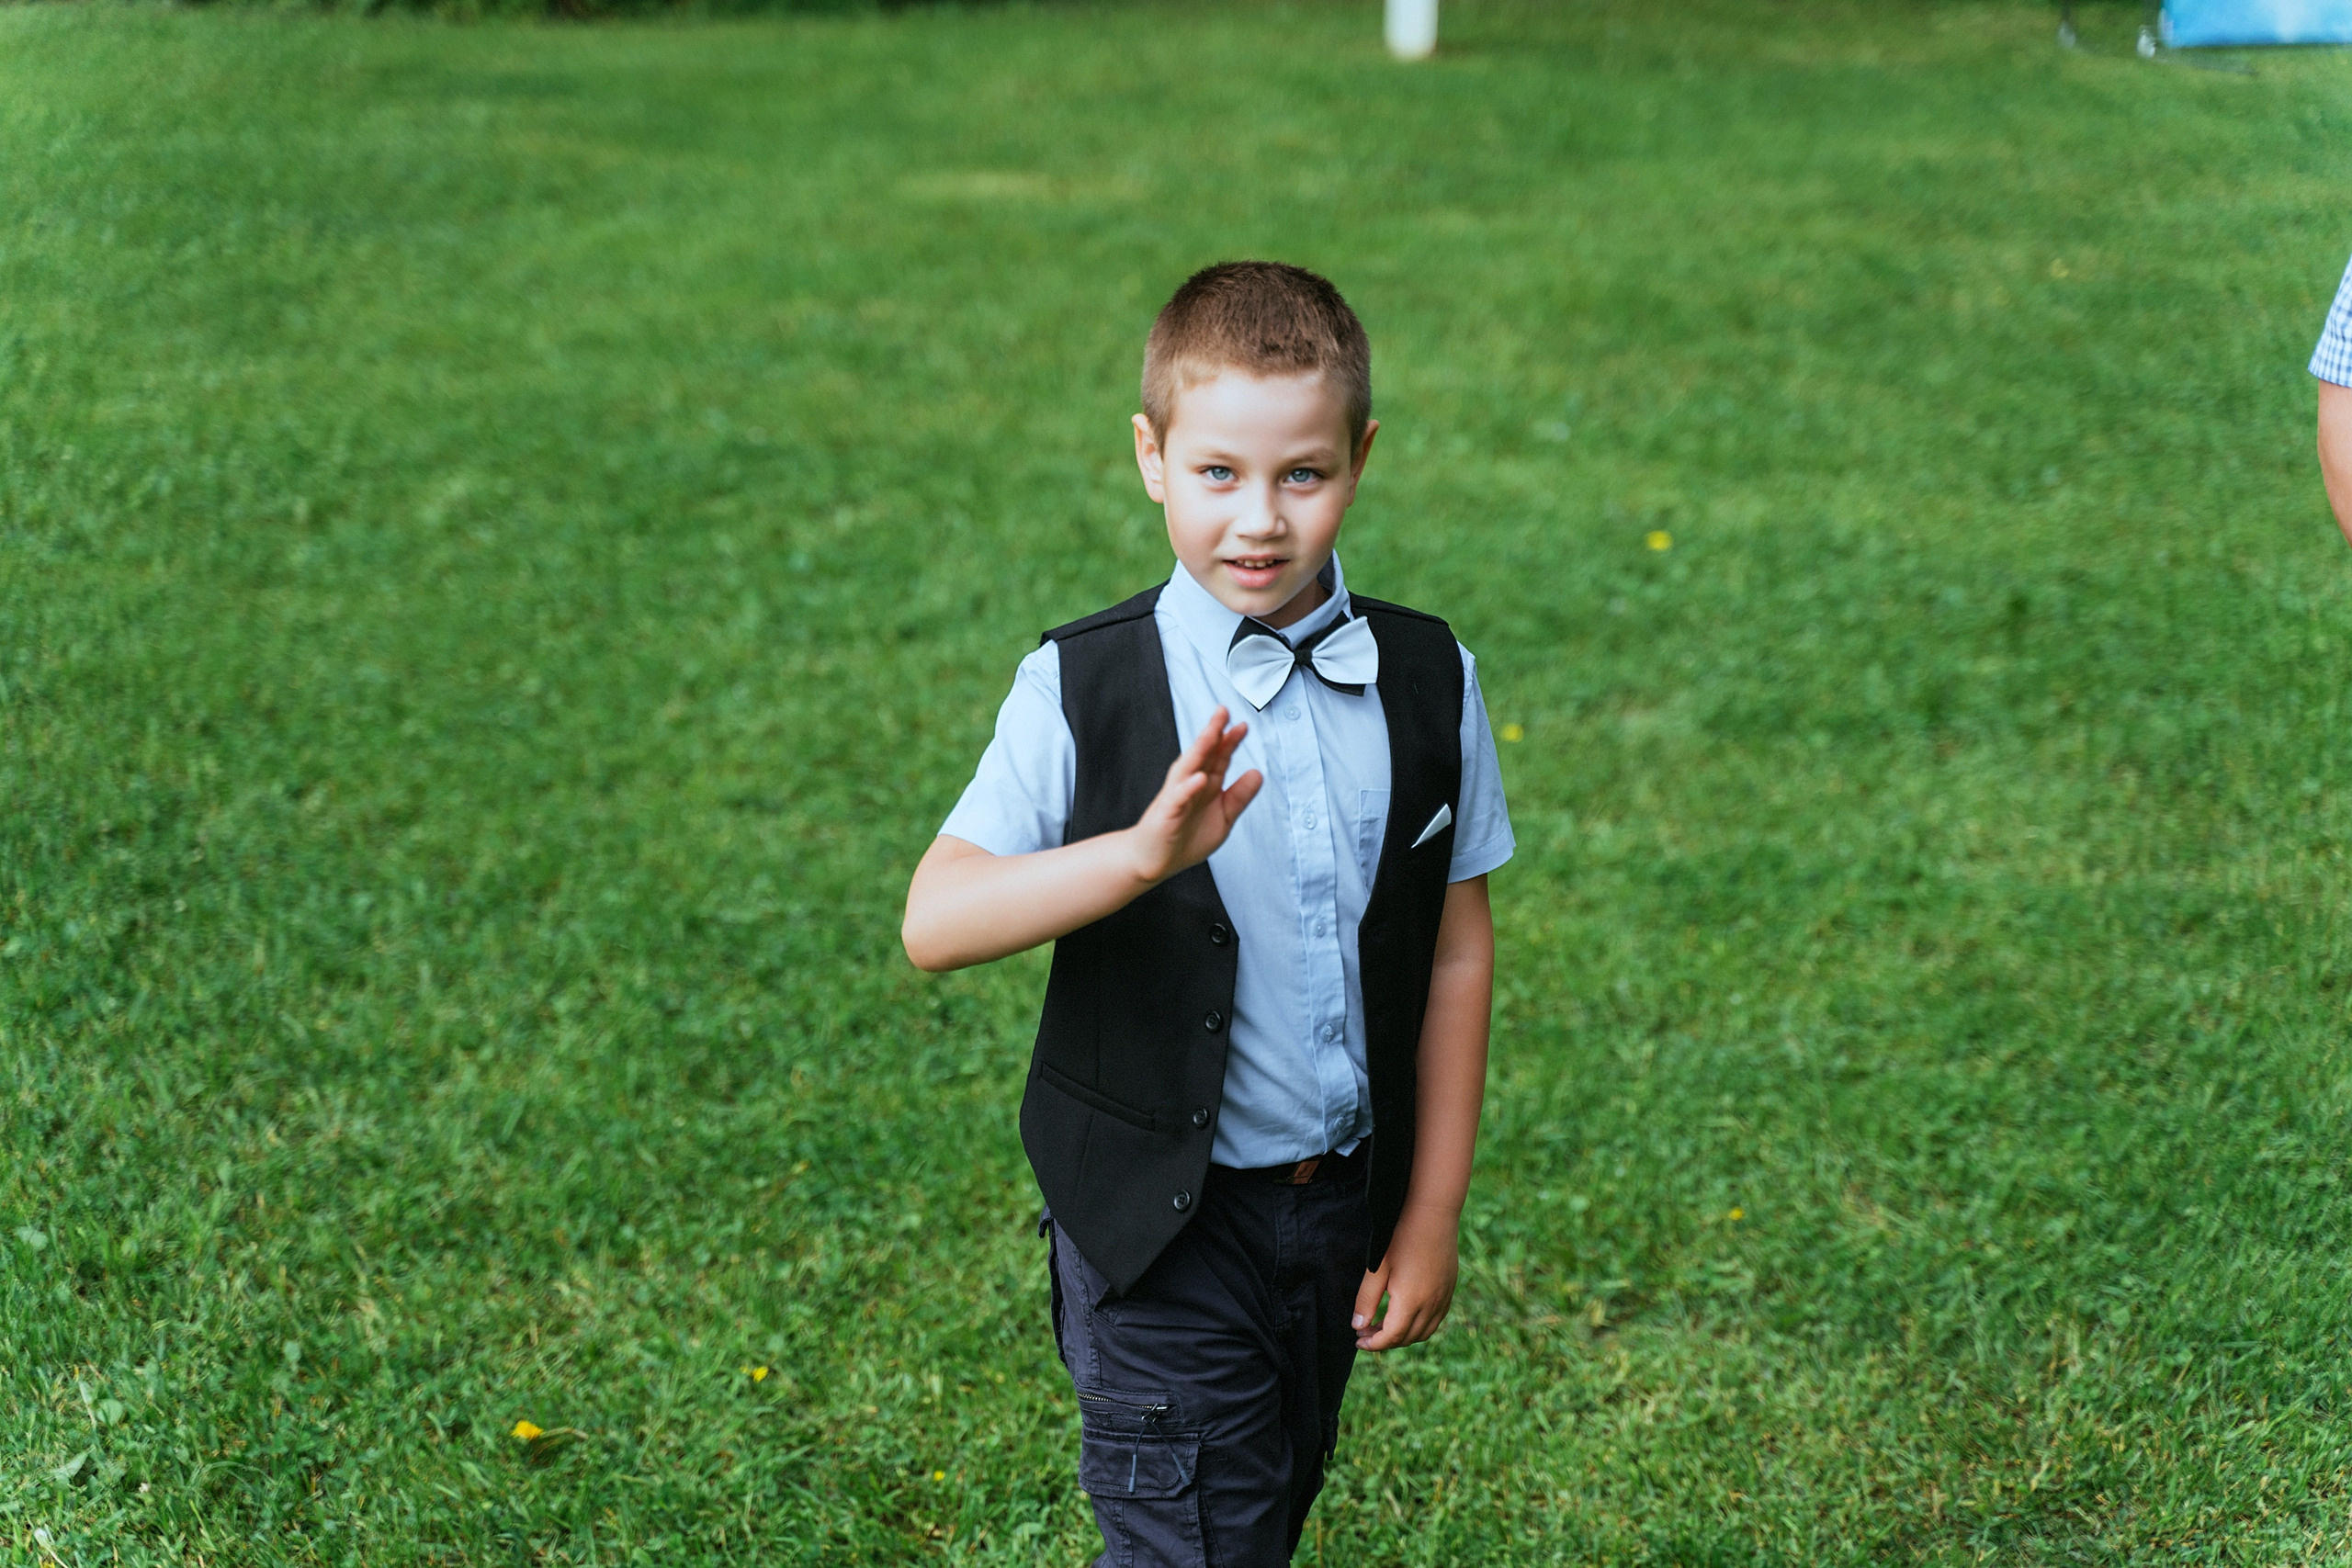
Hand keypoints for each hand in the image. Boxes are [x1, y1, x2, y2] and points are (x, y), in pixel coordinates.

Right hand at [1124, 707, 1262, 884]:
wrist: (1153, 861)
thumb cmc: (1185, 838)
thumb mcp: (1223, 818)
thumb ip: (1239, 797)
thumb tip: (1258, 773)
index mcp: (1205, 785)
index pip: (1218, 757)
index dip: (1230, 741)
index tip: (1243, 725)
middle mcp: (1190, 784)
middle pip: (1202, 754)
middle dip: (1213, 732)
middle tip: (1223, 711)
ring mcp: (1176, 797)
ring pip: (1188, 768)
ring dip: (1199, 750)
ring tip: (1212, 733)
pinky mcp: (1167, 814)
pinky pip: (1178, 798)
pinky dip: (1188, 787)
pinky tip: (1199, 778)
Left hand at [1352, 1203, 1458, 1351]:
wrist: (1433, 1213)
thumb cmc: (1400, 1236)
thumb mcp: (1377, 1268)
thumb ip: (1366, 1300)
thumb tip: (1358, 1326)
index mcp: (1411, 1301)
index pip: (1391, 1337)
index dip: (1373, 1344)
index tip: (1358, 1340)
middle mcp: (1431, 1304)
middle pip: (1407, 1338)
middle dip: (1385, 1341)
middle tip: (1366, 1331)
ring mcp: (1443, 1298)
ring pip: (1424, 1332)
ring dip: (1403, 1335)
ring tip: (1383, 1325)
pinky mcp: (1449, 1289)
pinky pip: (1436, 1319)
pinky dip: (1419, 1326)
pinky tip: (1405, 1314)